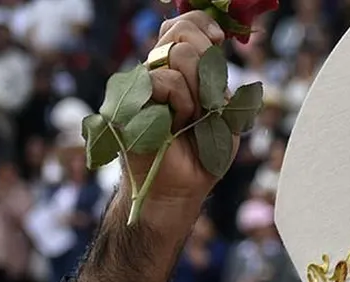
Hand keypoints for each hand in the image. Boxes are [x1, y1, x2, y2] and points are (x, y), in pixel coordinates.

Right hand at [74, 10, 240, 281]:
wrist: (181, 190)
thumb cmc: (203, 154)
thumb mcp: (223, 113)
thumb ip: (218, 79)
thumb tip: (216, 40)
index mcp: (174, 71)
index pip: (181, 26)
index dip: (200, 24)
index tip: (218, 38)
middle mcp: (152, 73)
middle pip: (182, 35)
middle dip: (207, 66)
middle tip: (207, 101)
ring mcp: (137, 86)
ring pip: (177, 56)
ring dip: (198, 91)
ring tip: (190, 120)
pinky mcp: (126, 100)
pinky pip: (164, 81)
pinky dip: (182, 103)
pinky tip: (178, 125)